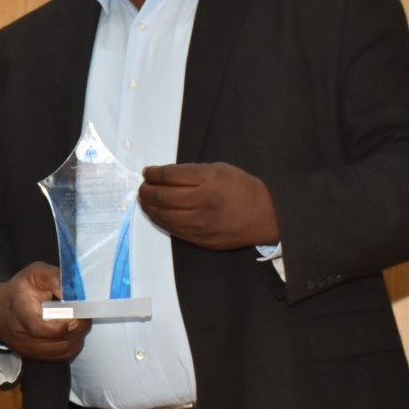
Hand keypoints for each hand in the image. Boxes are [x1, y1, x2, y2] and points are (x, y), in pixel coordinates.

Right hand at [0, 262, 89, 361]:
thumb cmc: (20, 290)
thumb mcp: (35, 273)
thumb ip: (55, 278)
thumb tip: (75, 292)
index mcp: (20, 309)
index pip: (38, 327)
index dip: (61, 326)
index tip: (76, 317)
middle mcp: (21, 334)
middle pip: (57, 340)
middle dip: (78, 327)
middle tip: (85, 314)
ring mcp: (27, 349)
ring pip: (63, 350)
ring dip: (78, 336)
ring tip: (80, 321)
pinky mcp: (35, 357)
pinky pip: (62, 356)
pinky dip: (73, 344)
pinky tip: (73, 332)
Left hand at [139, 162, 279, 248]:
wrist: (266, 216)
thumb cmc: (242, 189)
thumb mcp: (220, 170)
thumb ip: (192, 172)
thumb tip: (163, 175)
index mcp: (208, 180)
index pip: (169, 176)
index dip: (153, 174)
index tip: (147, 172)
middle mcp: (201, 201)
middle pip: (162, 196)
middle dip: (146, 190)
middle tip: (142, 186)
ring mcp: (198, 223)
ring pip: (163, 215)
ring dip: (148, 206)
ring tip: (144, 199)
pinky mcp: (198, 239)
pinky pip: (171, 229)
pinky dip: (159, 219)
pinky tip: (155, 213)